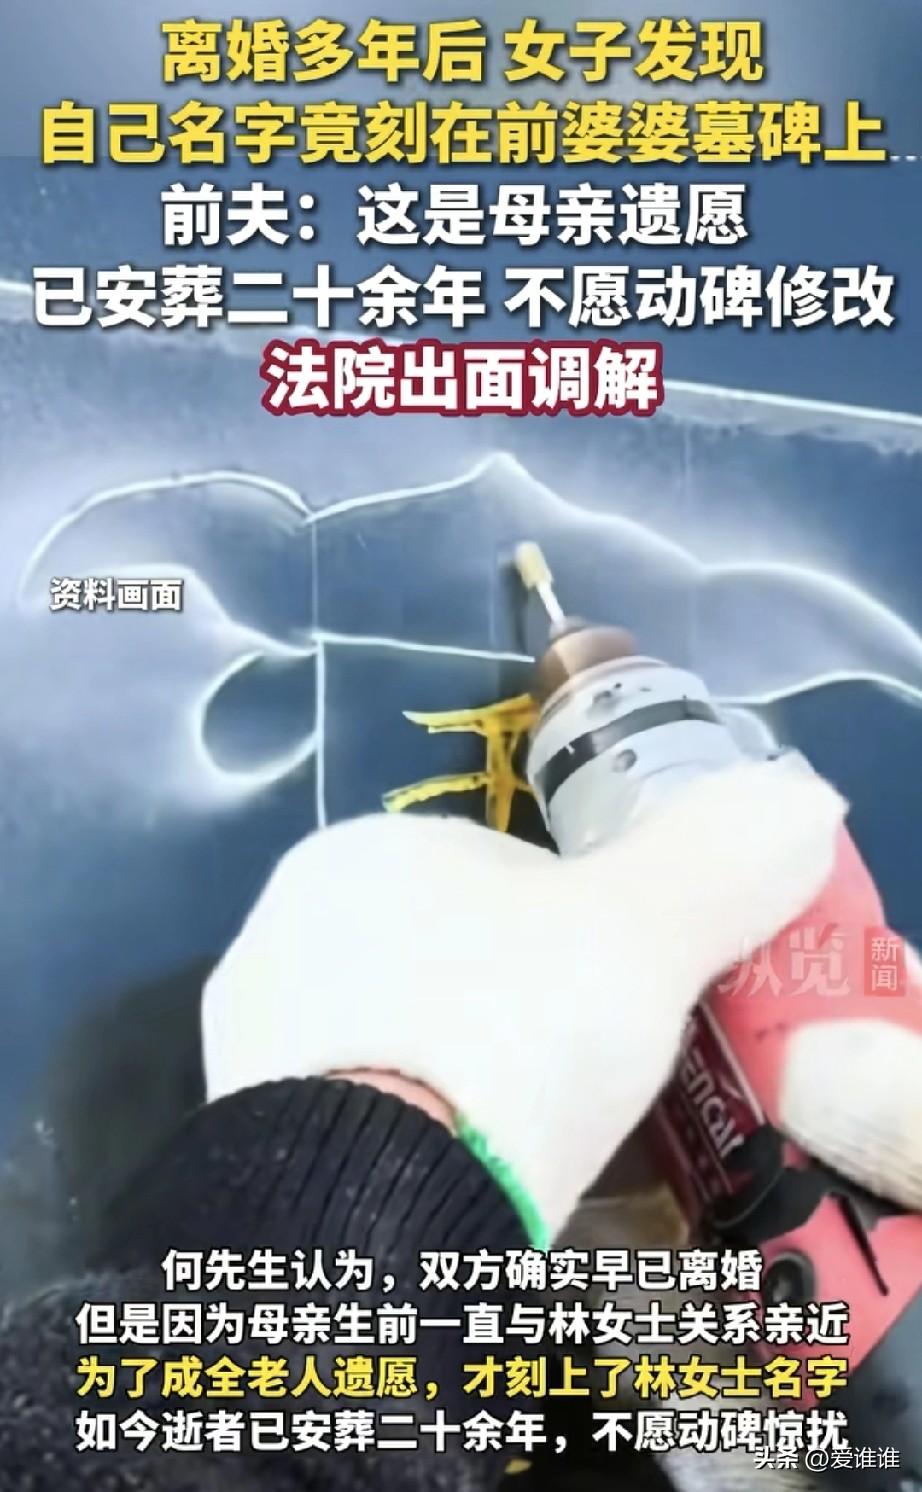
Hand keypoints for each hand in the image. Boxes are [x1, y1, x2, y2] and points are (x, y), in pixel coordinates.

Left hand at [202, 756, 844, 1242]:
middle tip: (573, 1092)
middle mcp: (290, 920)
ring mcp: (249, 1028)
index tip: (621, 1010)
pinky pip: (352, 1114)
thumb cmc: (510, 1031)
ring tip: (515, 1151)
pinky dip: (403, 1138)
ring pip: (396, 1036)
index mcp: (371, 846)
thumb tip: (797, 802)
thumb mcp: (645, 932)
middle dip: (514, 1010)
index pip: (503, 875)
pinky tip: (443, 1187)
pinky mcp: (241, 1126)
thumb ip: (718, 860)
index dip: (580, 939)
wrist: (370, 1200)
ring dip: (455, 1076)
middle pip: (447, 958)